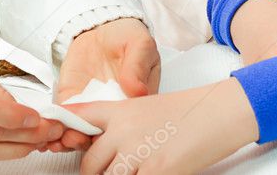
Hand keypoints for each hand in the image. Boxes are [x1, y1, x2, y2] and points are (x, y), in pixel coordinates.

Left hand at [50, 18, 159, 152]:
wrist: (103, 27)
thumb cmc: (127, 38)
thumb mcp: (141, 45)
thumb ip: (138, 66)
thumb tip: (137, 90)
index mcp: (133, 103)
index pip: (123, 126)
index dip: (110, 136)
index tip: (97, 137)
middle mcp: (112, 111)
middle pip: (100, 135)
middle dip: (85, 141)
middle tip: (72, 140)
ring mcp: (90, 107)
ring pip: (79, 131)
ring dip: (68, 139)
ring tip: (58, 139)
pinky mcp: (71, 99)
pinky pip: (63, 116)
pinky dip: (55, 125)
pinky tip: (48, 129)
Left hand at [67, 78, 258, 173]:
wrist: (217, 113)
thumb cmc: (186, 112)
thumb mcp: (144, 107)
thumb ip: (119, 125)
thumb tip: (100, 145)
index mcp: (119, 111)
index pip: (77, 119)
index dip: (65, 134)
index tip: (59, 143)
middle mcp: (123, 131)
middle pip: (89, 164)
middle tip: (107, 173)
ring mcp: (138, 152)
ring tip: (132, 172)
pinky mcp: (157, 171)